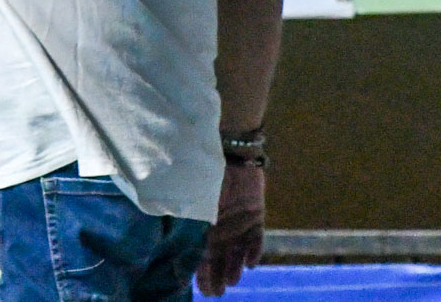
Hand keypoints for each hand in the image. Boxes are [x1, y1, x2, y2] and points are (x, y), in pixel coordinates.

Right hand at [195, 162, 264, 296]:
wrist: (230, 152)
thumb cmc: (204, 173)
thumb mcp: (195, 199)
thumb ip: (192, 218)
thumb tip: (183, 243)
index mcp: (203, 224)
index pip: (201, 255)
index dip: (202, 273)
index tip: (204, 291)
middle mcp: (221, 228)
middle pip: (219, 258)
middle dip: (217, 276)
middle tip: (217, 293)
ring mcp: (239, 223)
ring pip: (237, 252)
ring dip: (234, 268)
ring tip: (232, 281)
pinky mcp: (256, 216)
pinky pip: (256, 238)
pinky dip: (254, 251)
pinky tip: (251, 264)